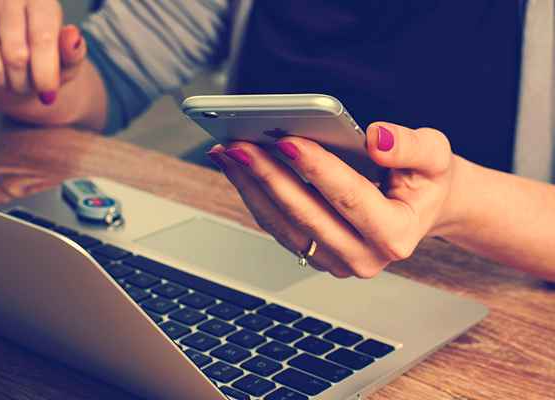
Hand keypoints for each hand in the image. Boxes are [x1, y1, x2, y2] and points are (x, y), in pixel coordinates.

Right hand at [0, 0, 85, 105]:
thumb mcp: (67, 62)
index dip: (45, 73)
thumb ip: (73, 53)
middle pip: (16, 56)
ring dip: (2, 85)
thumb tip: (72, 35)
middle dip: (24, 83)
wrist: (15, 67)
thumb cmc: (45, 63)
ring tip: (9, 81)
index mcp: (41, 1)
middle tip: (27, 85)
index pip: (42, 40)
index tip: (48, 95)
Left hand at [208, 123, 456, 277]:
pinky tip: (238, 168)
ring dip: (252, 187)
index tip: (288, 141)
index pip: (350, 199)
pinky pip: (277, 227)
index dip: (317, 169)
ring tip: (229, 152)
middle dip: (270, 177)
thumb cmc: (425, 181)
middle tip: (241, 145)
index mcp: (397, 235)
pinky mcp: (315, 254)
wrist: (419, 207)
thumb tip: (376, 139)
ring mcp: (336, 261)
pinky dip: (254, 195)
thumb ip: (411, 146)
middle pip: (307, 215)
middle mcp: (364, 257)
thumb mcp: (435, 156)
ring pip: (283, 225)